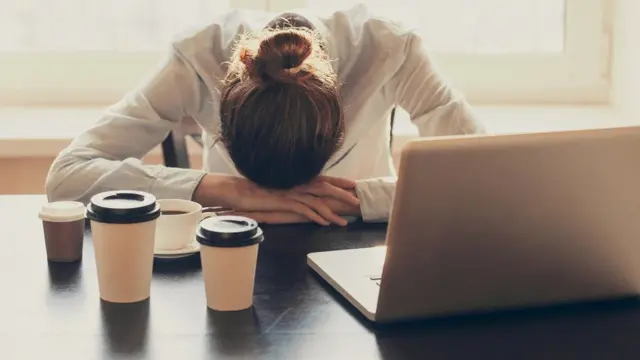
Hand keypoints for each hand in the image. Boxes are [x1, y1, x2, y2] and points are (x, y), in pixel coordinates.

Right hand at [230, 189, 360, 223]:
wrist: (240, 191)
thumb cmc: (260, 190)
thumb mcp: (280, 189)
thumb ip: (294, 190)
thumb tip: (306, 197)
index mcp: (298, 178)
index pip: (323, 178)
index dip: (339, 181)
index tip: (354, 184)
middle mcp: (297, 183)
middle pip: (326, 187)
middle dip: (343, 195)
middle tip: (357, 202)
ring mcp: (292, 192)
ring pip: (318, 201)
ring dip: (333, 212)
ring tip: (344, 221)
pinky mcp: (284, 201)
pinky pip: (304, 210)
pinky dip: (316, 217)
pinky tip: (325, 223)